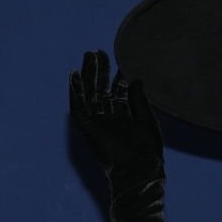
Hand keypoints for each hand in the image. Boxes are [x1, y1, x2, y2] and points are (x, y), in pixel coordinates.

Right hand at [69, 50, 162, 184]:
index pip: (118, 94)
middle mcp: (110, 120)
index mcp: (125, 120)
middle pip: (102, 91)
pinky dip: (75, 91)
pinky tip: (74, 75)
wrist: (138, 169)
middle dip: (101, 72)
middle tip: (99, 52)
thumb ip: (139, 100)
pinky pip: (78, 107)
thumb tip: (136, 79)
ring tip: (88, 56)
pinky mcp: (87, 128)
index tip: (122, 63)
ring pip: (90, 95)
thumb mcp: (146, 120)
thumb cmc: (147, 150)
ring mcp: (98, 124)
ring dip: (88, 76)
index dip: (119, 78)